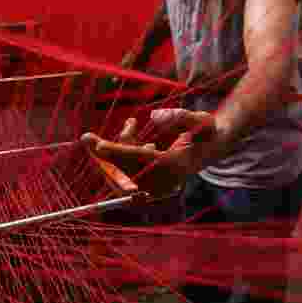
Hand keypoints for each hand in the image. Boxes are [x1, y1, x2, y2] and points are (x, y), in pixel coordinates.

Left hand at [80, 109, 215, 195]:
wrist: (214, 147)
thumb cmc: (207, 131)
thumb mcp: (201, 119)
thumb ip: (181, 117)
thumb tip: (154, 117)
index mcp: (176, 167)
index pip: (140, 161)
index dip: (117, 152)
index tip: (98, 146)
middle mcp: (165, 181)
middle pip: (126, 169)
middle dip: (106, 153)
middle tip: (86, 138)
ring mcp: (158, 185)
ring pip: (126, 168)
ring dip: (121, 145)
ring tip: (131, 123)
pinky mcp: (152, 184)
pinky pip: (130, 169)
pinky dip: (126, 151)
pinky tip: (132, 130)